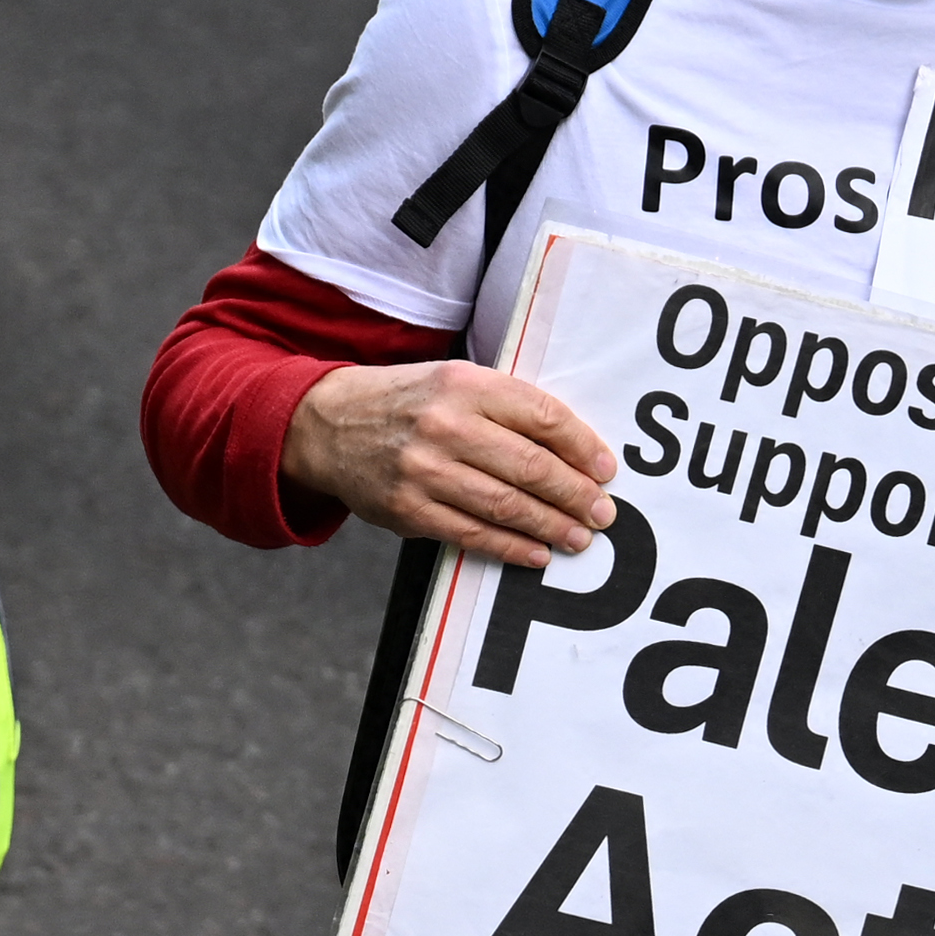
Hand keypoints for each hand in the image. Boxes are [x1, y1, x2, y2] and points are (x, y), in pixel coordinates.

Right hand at [283, 360, 616, 565]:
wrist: (329, 425)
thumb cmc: (408, 404)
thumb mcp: (454, 383)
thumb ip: (506, 408)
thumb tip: (574, 452)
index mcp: (465, 384)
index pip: (542, 416)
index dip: (582, 447)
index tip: (605, 470)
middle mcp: (446, 425)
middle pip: (531, 466)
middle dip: (575, 495)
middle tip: (602, 512)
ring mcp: (424, 470)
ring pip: (506, 505)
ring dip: (552, 526)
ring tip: (580, 537)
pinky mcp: (409, 509)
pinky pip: (473, 534)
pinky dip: (512, 547)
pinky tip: (537, 552)